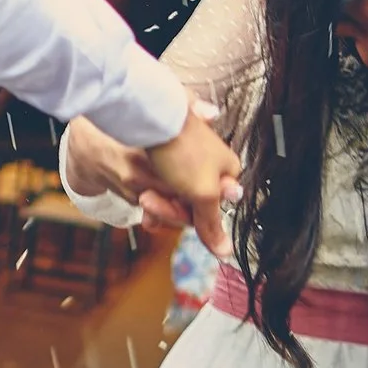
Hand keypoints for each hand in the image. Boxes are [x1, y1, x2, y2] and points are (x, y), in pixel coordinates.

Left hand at [139, 109, 243, 260]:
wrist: (147, 115)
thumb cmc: (179, 146)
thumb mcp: (202, 191)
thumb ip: (212, 223)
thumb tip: (225, 251)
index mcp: (226, 171)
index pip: (211, 211)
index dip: (190, 216)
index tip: (175, 209)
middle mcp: (209, 167)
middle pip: (191, 207)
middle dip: (169, 208)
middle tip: (150, 198)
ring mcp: (188, 164)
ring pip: (174, 200)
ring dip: (157, 203)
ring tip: (143, 193)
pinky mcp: (169, 159)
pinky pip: (161, 189)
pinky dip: (151, 196)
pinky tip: (142, 197)